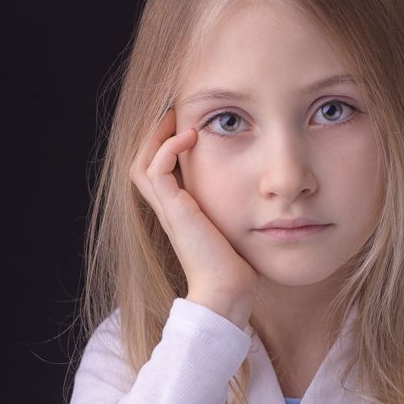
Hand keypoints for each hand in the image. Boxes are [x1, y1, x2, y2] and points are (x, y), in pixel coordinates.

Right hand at [129, 107, 259, 306]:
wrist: (227, 290)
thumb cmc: (236, 266)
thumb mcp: (235, 226)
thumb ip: (236, 208)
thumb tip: (262, 194)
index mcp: (179, 212)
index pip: (157, 171)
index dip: (165, 145)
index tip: (187, 124)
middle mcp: (168, 209)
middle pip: (141, 162)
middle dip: (154, 135)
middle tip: (174, 113)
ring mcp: (168, 210)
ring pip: (141, 162)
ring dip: (156, 136)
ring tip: (176, 117)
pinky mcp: (174, 211)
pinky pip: (156, 170)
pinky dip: (168, 149)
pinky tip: (190, 136)